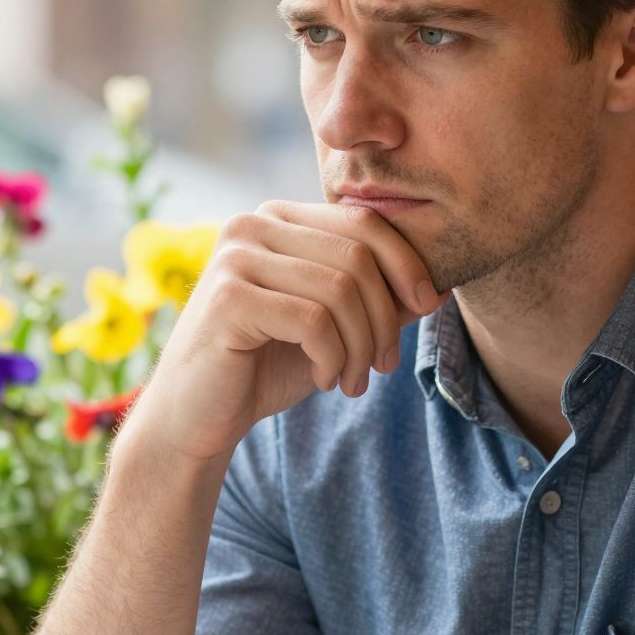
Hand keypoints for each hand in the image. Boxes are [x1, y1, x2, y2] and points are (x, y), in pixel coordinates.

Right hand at [119, 200, 446, 464]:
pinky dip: (332, 358)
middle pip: (358, 256)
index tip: (424, 309)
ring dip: (361, 346)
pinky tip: (324, 379)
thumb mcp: (334, 330)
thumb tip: (437, 288)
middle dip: (384, 319)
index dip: (406, 264)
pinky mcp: (228, 298)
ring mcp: (236, 256)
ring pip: (340, 290)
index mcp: (279, 218)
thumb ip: (375, 302)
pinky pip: (313, 320)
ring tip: (352, 381)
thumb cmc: (266, 367)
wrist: (198, 416)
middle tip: (382, 367)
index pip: (364, 222)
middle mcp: (252, 224)